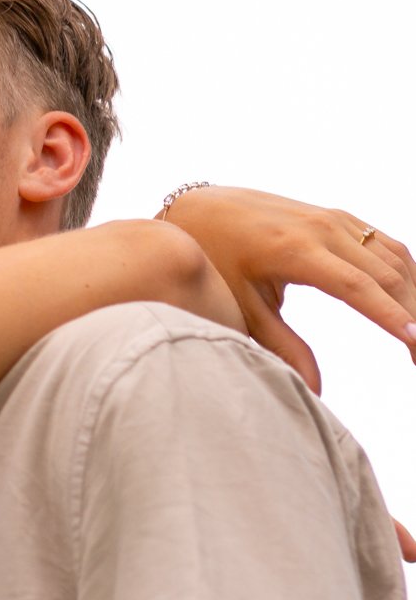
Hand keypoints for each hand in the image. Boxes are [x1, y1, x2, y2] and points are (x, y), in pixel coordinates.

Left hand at [163, 187, 415, 394]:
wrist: (205, 207)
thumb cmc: (219, 260)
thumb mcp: (243, 306)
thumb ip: (281, 347)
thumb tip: (314, 391)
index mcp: (296, 251)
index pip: (357, 288)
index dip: (390, 316)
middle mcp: (323, 230)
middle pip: (386, 275)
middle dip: (414, 314)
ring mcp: (335, 220)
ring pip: (394, 258)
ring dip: (415, 295)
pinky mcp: (340, 217)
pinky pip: (385, 244)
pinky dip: (406, 273)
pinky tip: (412, 300)